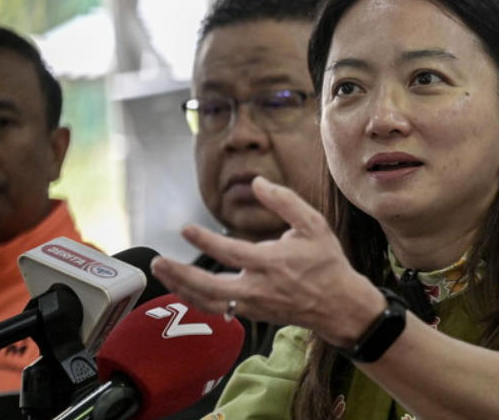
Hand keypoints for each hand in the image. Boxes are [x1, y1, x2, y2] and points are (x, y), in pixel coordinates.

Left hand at [151, 176, 384, 346]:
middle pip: (210, 287)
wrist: (340, 305)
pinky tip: (183, 287)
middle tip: (158, 262)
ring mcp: (254, 305)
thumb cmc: (326, 263)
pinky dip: (196, 299)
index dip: (205, 240)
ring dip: (181, 288)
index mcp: (272, 263)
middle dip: (180, 275)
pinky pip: (217, 309)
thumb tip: (258, 182)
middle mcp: (259, 288)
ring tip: (162, 272)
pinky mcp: (253, 314)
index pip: (231, 252)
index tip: (185, 229)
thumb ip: (285, 201)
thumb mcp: (313, 225)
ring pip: (208, 302)